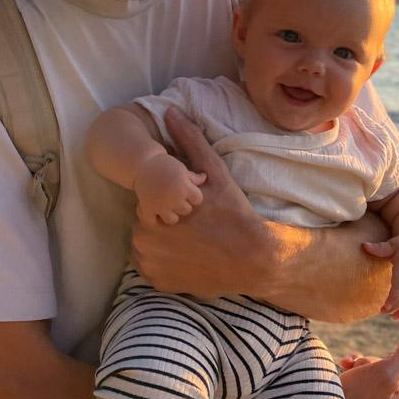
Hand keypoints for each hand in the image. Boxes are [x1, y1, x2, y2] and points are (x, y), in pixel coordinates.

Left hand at [130, 108, 262, 296]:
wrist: (255, 259)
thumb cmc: (234, 213)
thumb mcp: (214, 173)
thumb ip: (189, 142)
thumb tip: (170, 113)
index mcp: (149, 213)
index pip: (148, 202)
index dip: (167, 202)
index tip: (190, 207)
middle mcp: (143, 243)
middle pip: (145, 224)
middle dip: (164, 221)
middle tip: (194, 223)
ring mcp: (151, 268)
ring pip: (148, 247)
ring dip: (162, 242)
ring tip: (192, 239)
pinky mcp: (161, 285)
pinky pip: (154, 269)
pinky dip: (166, 263)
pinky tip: (189, 256)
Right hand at [132, 150, 206, 224]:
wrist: (143, 163)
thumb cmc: (165, 164)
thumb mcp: (181, 168)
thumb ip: (193, 177)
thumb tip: (205, 178)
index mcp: (184, 187)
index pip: (197, 200)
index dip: (194, 195)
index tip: (188, 191)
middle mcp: (173, 198)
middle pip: (186, 210)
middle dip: (183, 204)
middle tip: (176, 197)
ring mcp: (160, 205)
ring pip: (172, 219)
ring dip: (171, 214)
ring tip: (167, 207)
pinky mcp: (147, 208)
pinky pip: (152, 221)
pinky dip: (153, 219)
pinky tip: (154, 213)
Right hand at [338, 331, 398, 398]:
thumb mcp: (384, 372)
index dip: (397, 357)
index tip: (377, 369)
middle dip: (378, 362)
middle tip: (361, 371)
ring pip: (384, 369)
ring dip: (365, 365)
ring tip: (352, 373)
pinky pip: (371, 378)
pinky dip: (358, 370)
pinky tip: (345, 368)